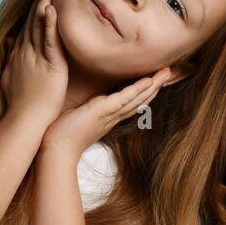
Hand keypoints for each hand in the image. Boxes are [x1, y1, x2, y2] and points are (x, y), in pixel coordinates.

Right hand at [0, 0, 68, 125]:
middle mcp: (26, 51)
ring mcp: (36, 56)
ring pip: (40, 25)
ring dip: (45, 3)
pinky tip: (51, 9)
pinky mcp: (49, 65)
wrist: (25, 119)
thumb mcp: (10, 76)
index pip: (28, 26)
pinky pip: (49, 41)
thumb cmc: (21, 103)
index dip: (34, 8)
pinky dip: (50, 25)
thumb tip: (8, 41)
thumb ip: (10, 57)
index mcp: (21, 54)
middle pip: (33, 19)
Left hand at [38, 66, 179, 158]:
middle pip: (139, 100)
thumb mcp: (77, 118)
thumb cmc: (62, 136)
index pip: (130, 102)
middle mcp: (113, 116)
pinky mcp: (103, 112)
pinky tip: (149, 82)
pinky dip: (138, 90)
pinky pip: (124, 99)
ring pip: (137, 98)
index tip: (153, 81)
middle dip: (154, 86)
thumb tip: (87, 103)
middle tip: (168, 74)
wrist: (57, 151)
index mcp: (107, 117)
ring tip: (166, 73)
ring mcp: (110, 114)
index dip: (143, 91)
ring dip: (152, 85)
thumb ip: (86, 110)